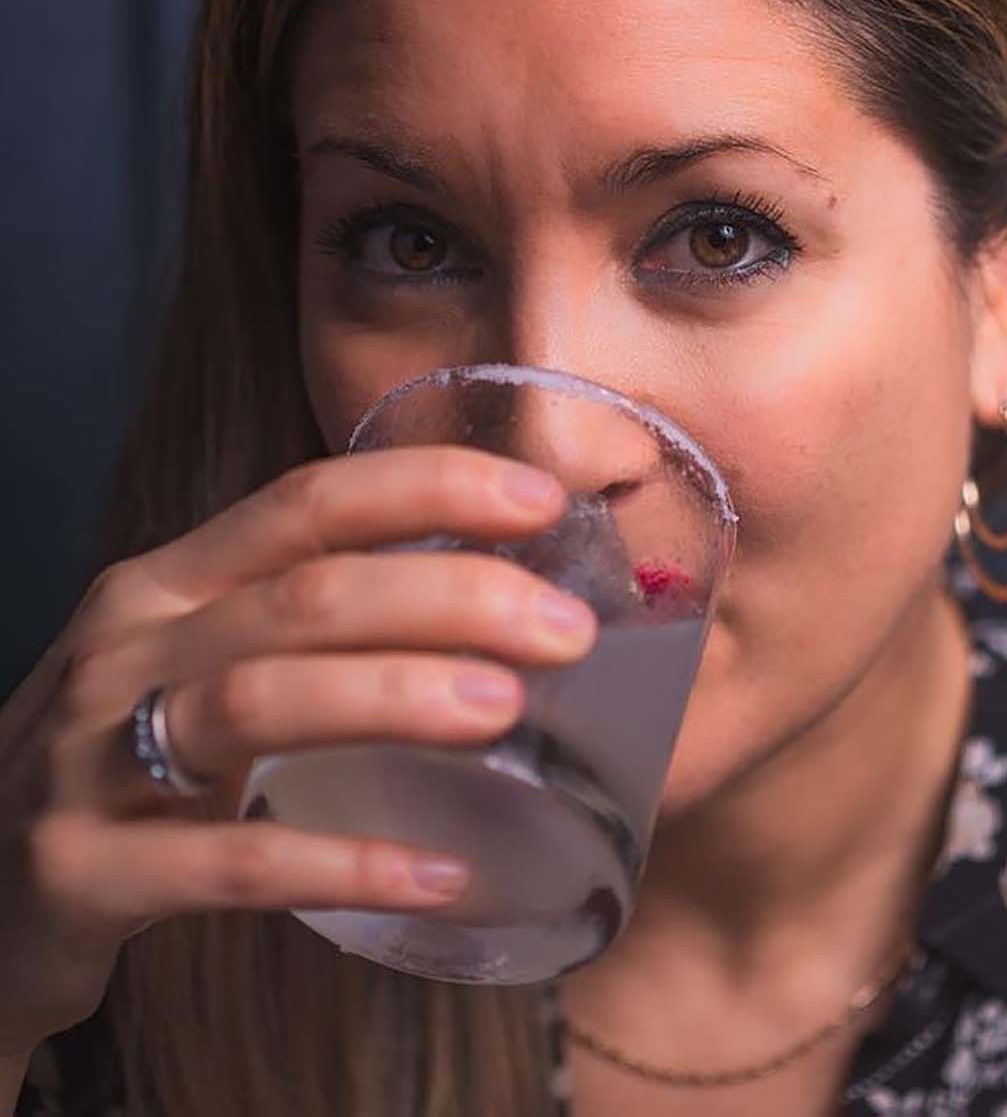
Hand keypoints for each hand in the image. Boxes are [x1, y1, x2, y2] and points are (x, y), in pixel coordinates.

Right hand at [0, 448, 594, 1055]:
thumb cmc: (124, 761)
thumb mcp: (193, 665)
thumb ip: (305, 625)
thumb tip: (490, 599)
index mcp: (166, 583)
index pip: (306, 502)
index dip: (427, 490)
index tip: (540, 502)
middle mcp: (128, 649)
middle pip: (305, 595)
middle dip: (449, 597)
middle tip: (565, 629)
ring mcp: (92, 757)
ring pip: (262, 701)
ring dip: (397, 696)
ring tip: (509, 709)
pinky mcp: (82, 869)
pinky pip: (233, 865)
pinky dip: (345, 864)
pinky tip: (438, 876)